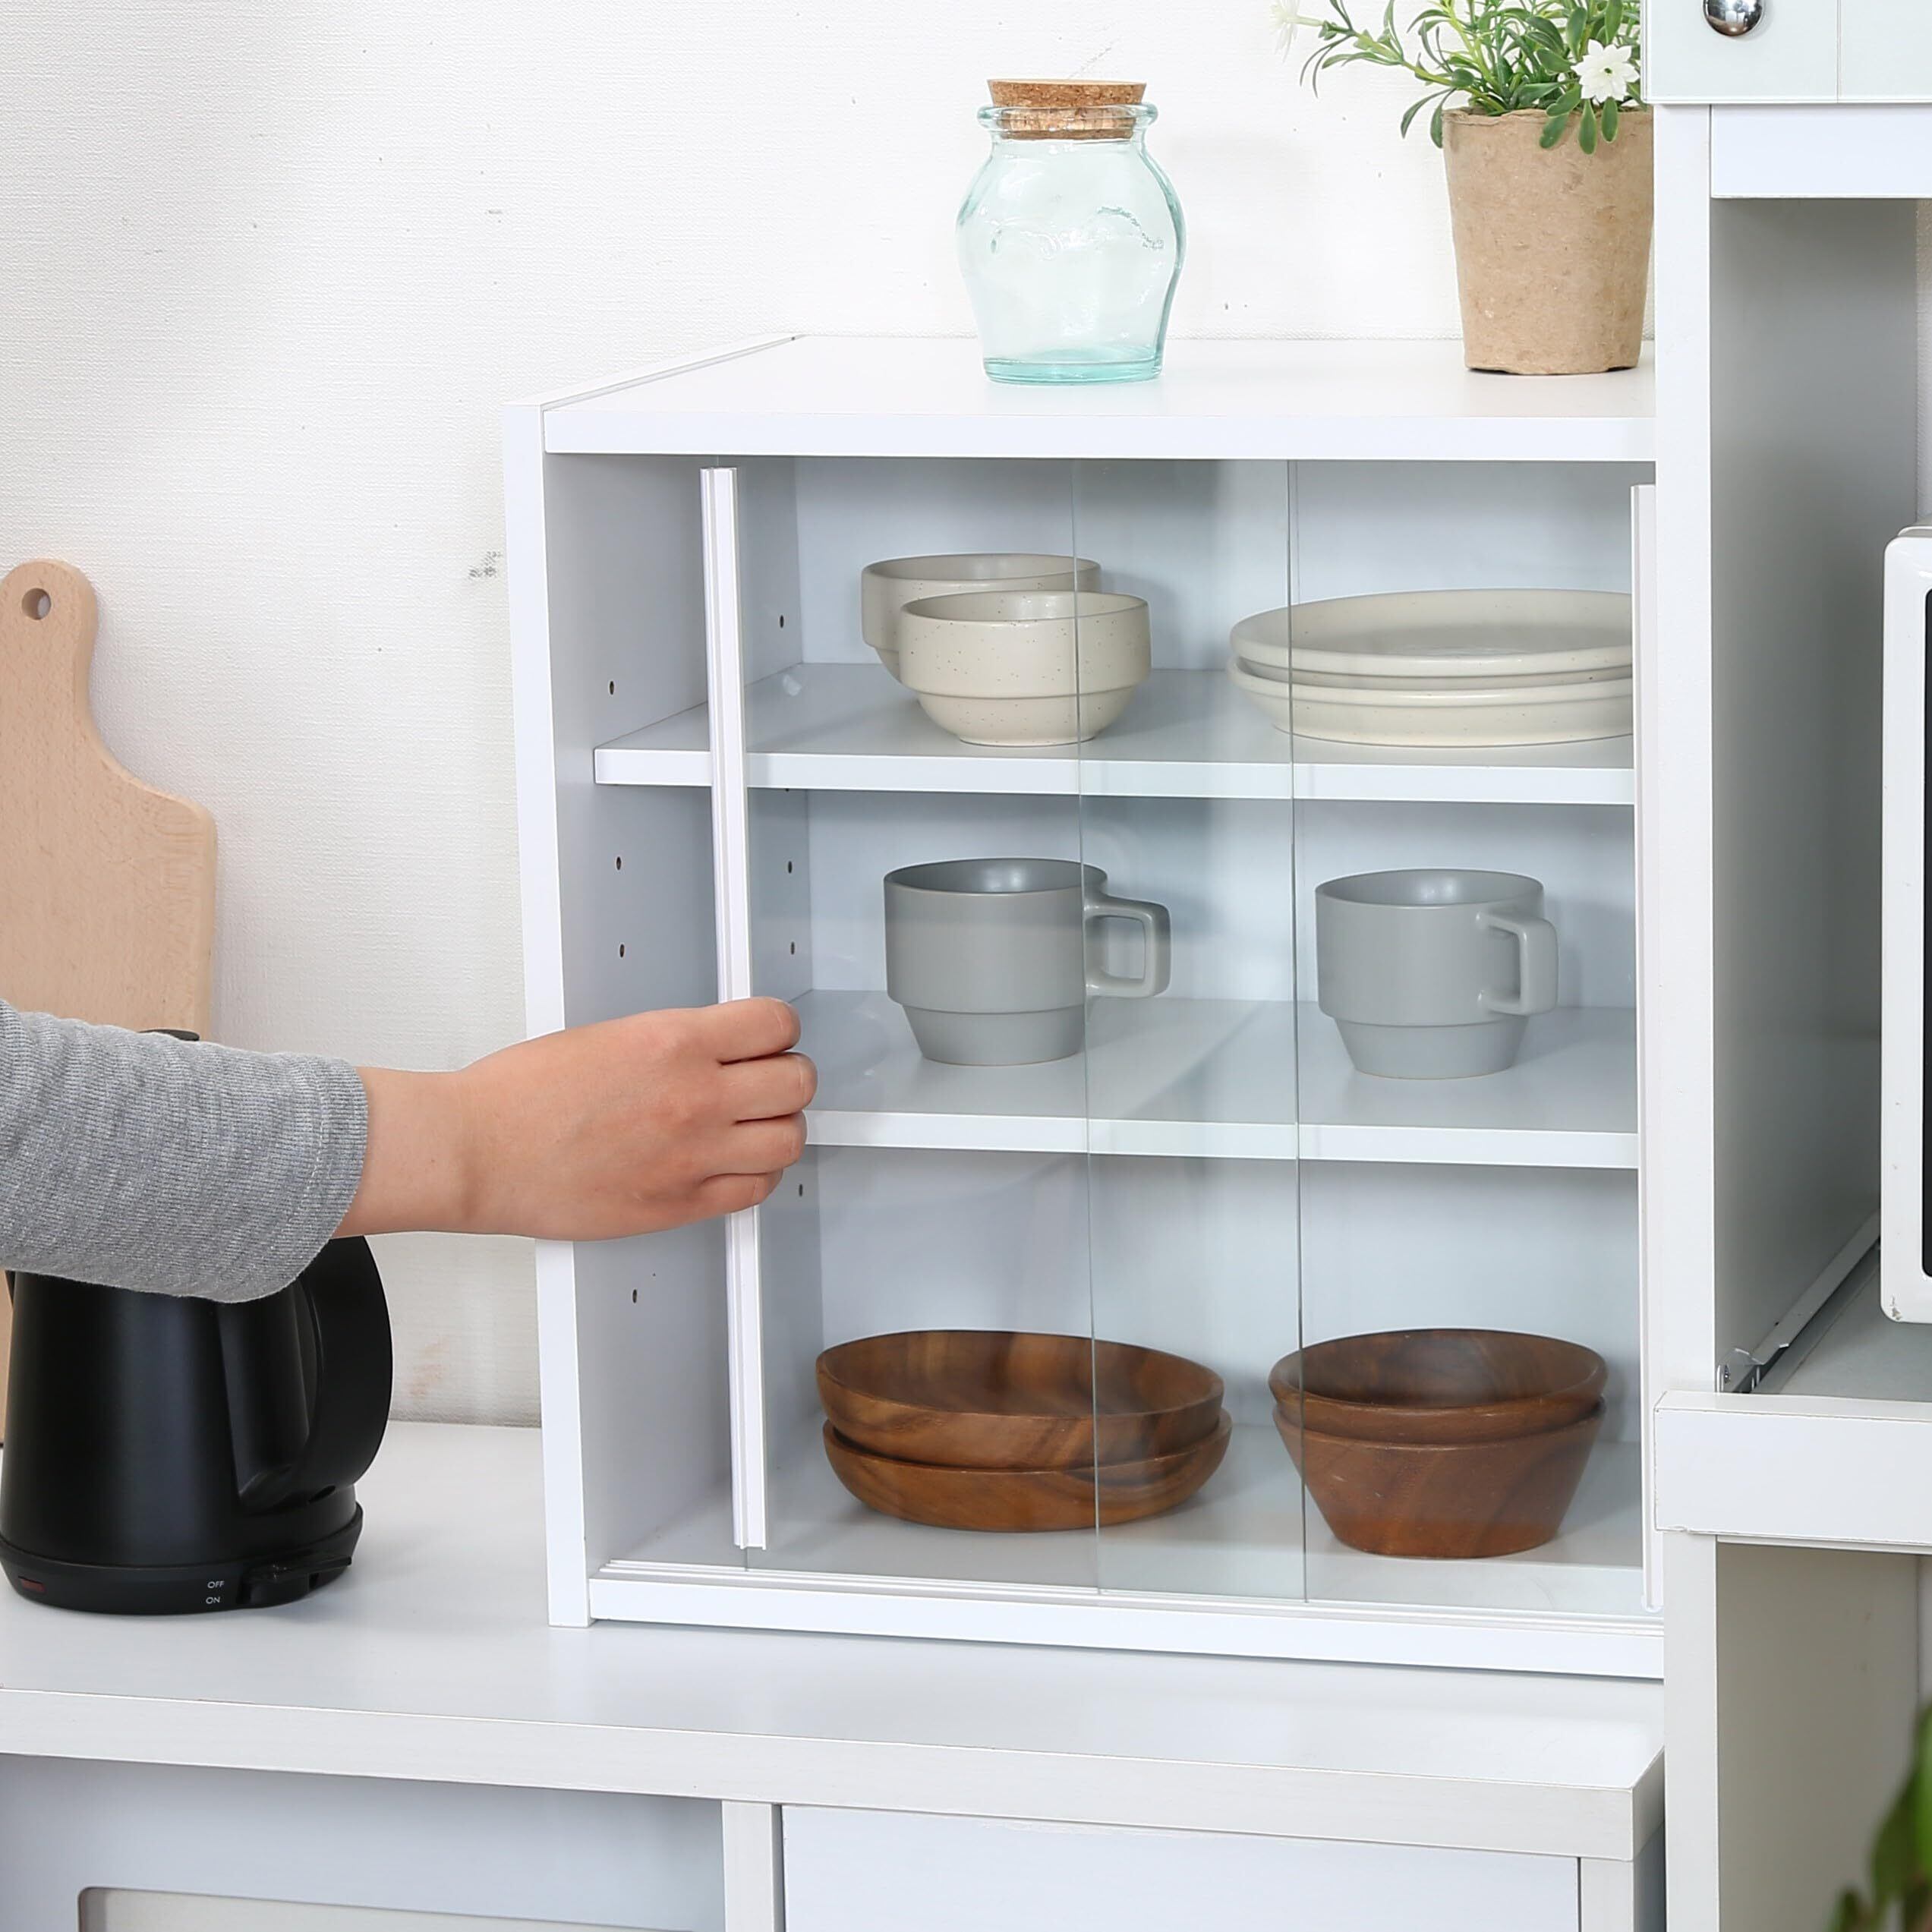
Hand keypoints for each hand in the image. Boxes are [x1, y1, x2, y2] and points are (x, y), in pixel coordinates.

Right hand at [338, 999, 815, 1240]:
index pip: (776, 1024)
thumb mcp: (609, 1035)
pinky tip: (733, 1164)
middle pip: (797, 1082)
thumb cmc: (520, 1095)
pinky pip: (755, 1190)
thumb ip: (673, 1043)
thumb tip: (714, 1047)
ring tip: (754, 1124)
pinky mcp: (679, 1204)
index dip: (777, 1031)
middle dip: (787, 1077)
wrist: (479, 1151)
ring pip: (788, 1140)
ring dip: (778, 1128)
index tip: (769, 1038)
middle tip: (767, 1080)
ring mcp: (692, 1155)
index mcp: (674, 1042)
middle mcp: (694, 1097)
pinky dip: (755, 1175)